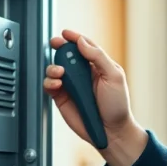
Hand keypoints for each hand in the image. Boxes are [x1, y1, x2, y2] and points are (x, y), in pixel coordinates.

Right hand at [44, 30, 147, 165]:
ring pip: (55, 69)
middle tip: (55, 44)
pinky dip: (49, 82)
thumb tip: (82, 42)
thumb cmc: (117, 106)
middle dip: (59, 47)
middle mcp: (83, 74)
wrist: (111, 131)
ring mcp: (72, 86)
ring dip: (54, 66)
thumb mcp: (114, 77)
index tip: (66, 33)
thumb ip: (98, 57)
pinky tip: (56, 83)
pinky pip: (50, 86)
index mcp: (97, 66)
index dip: (74, 38)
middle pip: (66, 54)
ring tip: (60, 72)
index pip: (84, 46)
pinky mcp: (62, 98)